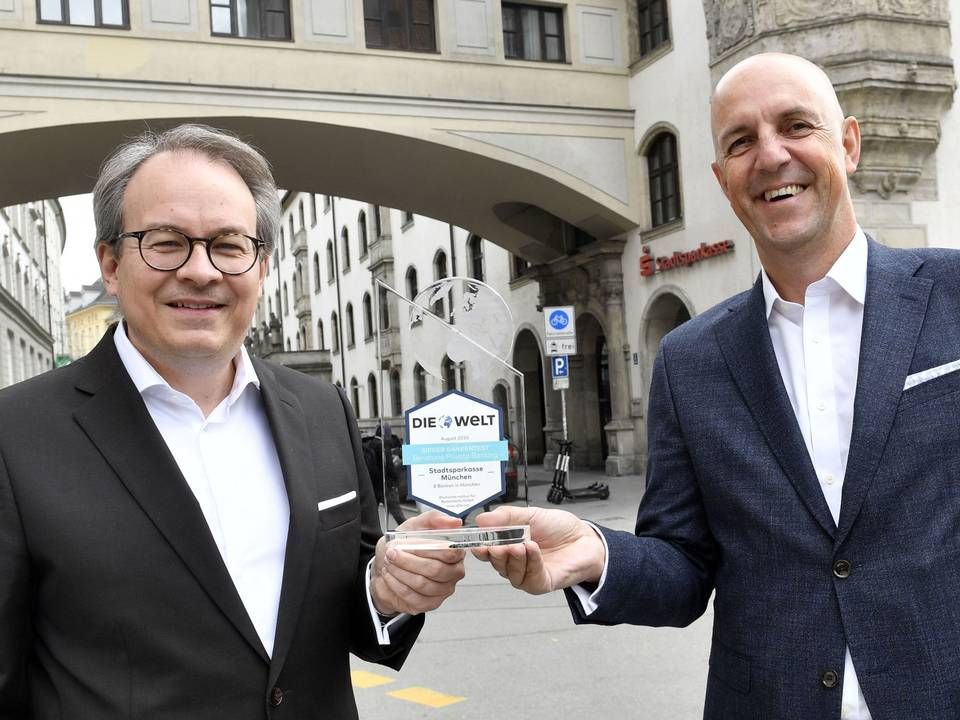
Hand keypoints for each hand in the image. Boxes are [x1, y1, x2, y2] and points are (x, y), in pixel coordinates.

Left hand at [371, 511, 465, 614]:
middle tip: (392, 553)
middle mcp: (454, 572)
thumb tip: (455, 521)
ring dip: (401, 572)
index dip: (428, 548)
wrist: (386, 565)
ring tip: (389, 563)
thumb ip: (433, 519)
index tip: (408, 542)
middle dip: (409, 561)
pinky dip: (397, 584)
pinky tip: (390, 576)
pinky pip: (413, 597)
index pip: (450, 553)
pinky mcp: (430, 604)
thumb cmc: (403, 545)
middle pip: (436, 570)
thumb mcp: (414, 526)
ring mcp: (443, 590)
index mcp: (455, 552)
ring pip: (422, 584)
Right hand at [471, 506, 604, 593]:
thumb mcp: (530, 514)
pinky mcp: (541, 584)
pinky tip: (533, 549)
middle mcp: (515, 562)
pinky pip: (529, 578)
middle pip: (496, 564)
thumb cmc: (559, 528)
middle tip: (497, 545)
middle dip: (495, 554)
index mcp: (508, 544)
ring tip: (520, 544)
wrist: (586, 538)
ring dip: (513, 558)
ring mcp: (527, 574)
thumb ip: (506, 517)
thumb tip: (481, 518)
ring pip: (510, 573)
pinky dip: (530, 562)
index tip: (477, 542)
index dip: (480, 547)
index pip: (487, 550)